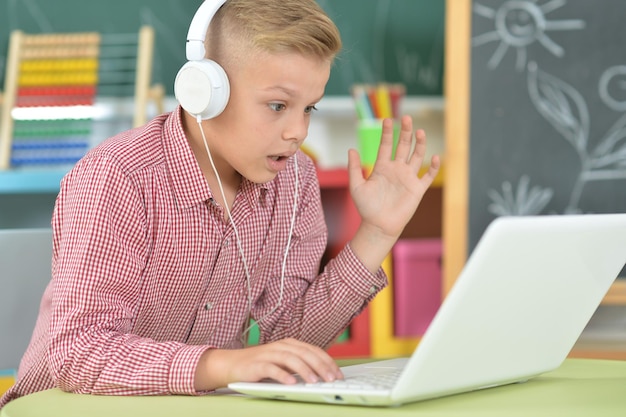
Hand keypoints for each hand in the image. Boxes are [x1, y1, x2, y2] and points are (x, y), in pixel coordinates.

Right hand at [195, 338, 342, 389]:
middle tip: (331, 379)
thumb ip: (299, 365)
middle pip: (305, 353)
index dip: (327, 361)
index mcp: (290, 344)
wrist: (231, 364)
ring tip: (314, 381)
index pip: (313, 350)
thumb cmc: (260, 365)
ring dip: (304, 370)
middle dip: (320, 366)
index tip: (338, 374)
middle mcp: (281, 346)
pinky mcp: (257, 364)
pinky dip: (282, 375)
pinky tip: (291, 383)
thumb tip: (322, 375)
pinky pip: (271, 368)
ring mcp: (268, 354)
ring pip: (290, 359)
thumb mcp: (283, 363)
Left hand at [347, 116, 439, 271]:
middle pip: (403, 146)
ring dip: (419, 144)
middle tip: (407, 118)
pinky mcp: (417, 189)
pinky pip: (428, 176)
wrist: (378, 226)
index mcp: (382, 167)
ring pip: (416, 156)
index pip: (386, 145)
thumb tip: (351, 149)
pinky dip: (432, 166)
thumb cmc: (366, 208)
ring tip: (420, 131)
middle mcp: (396, 169)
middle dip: (405, 132)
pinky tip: (434, 156)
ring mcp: (408, 178)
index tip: (386, 120)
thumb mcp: (356, 186)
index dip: (387, 133)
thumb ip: (354, 168)